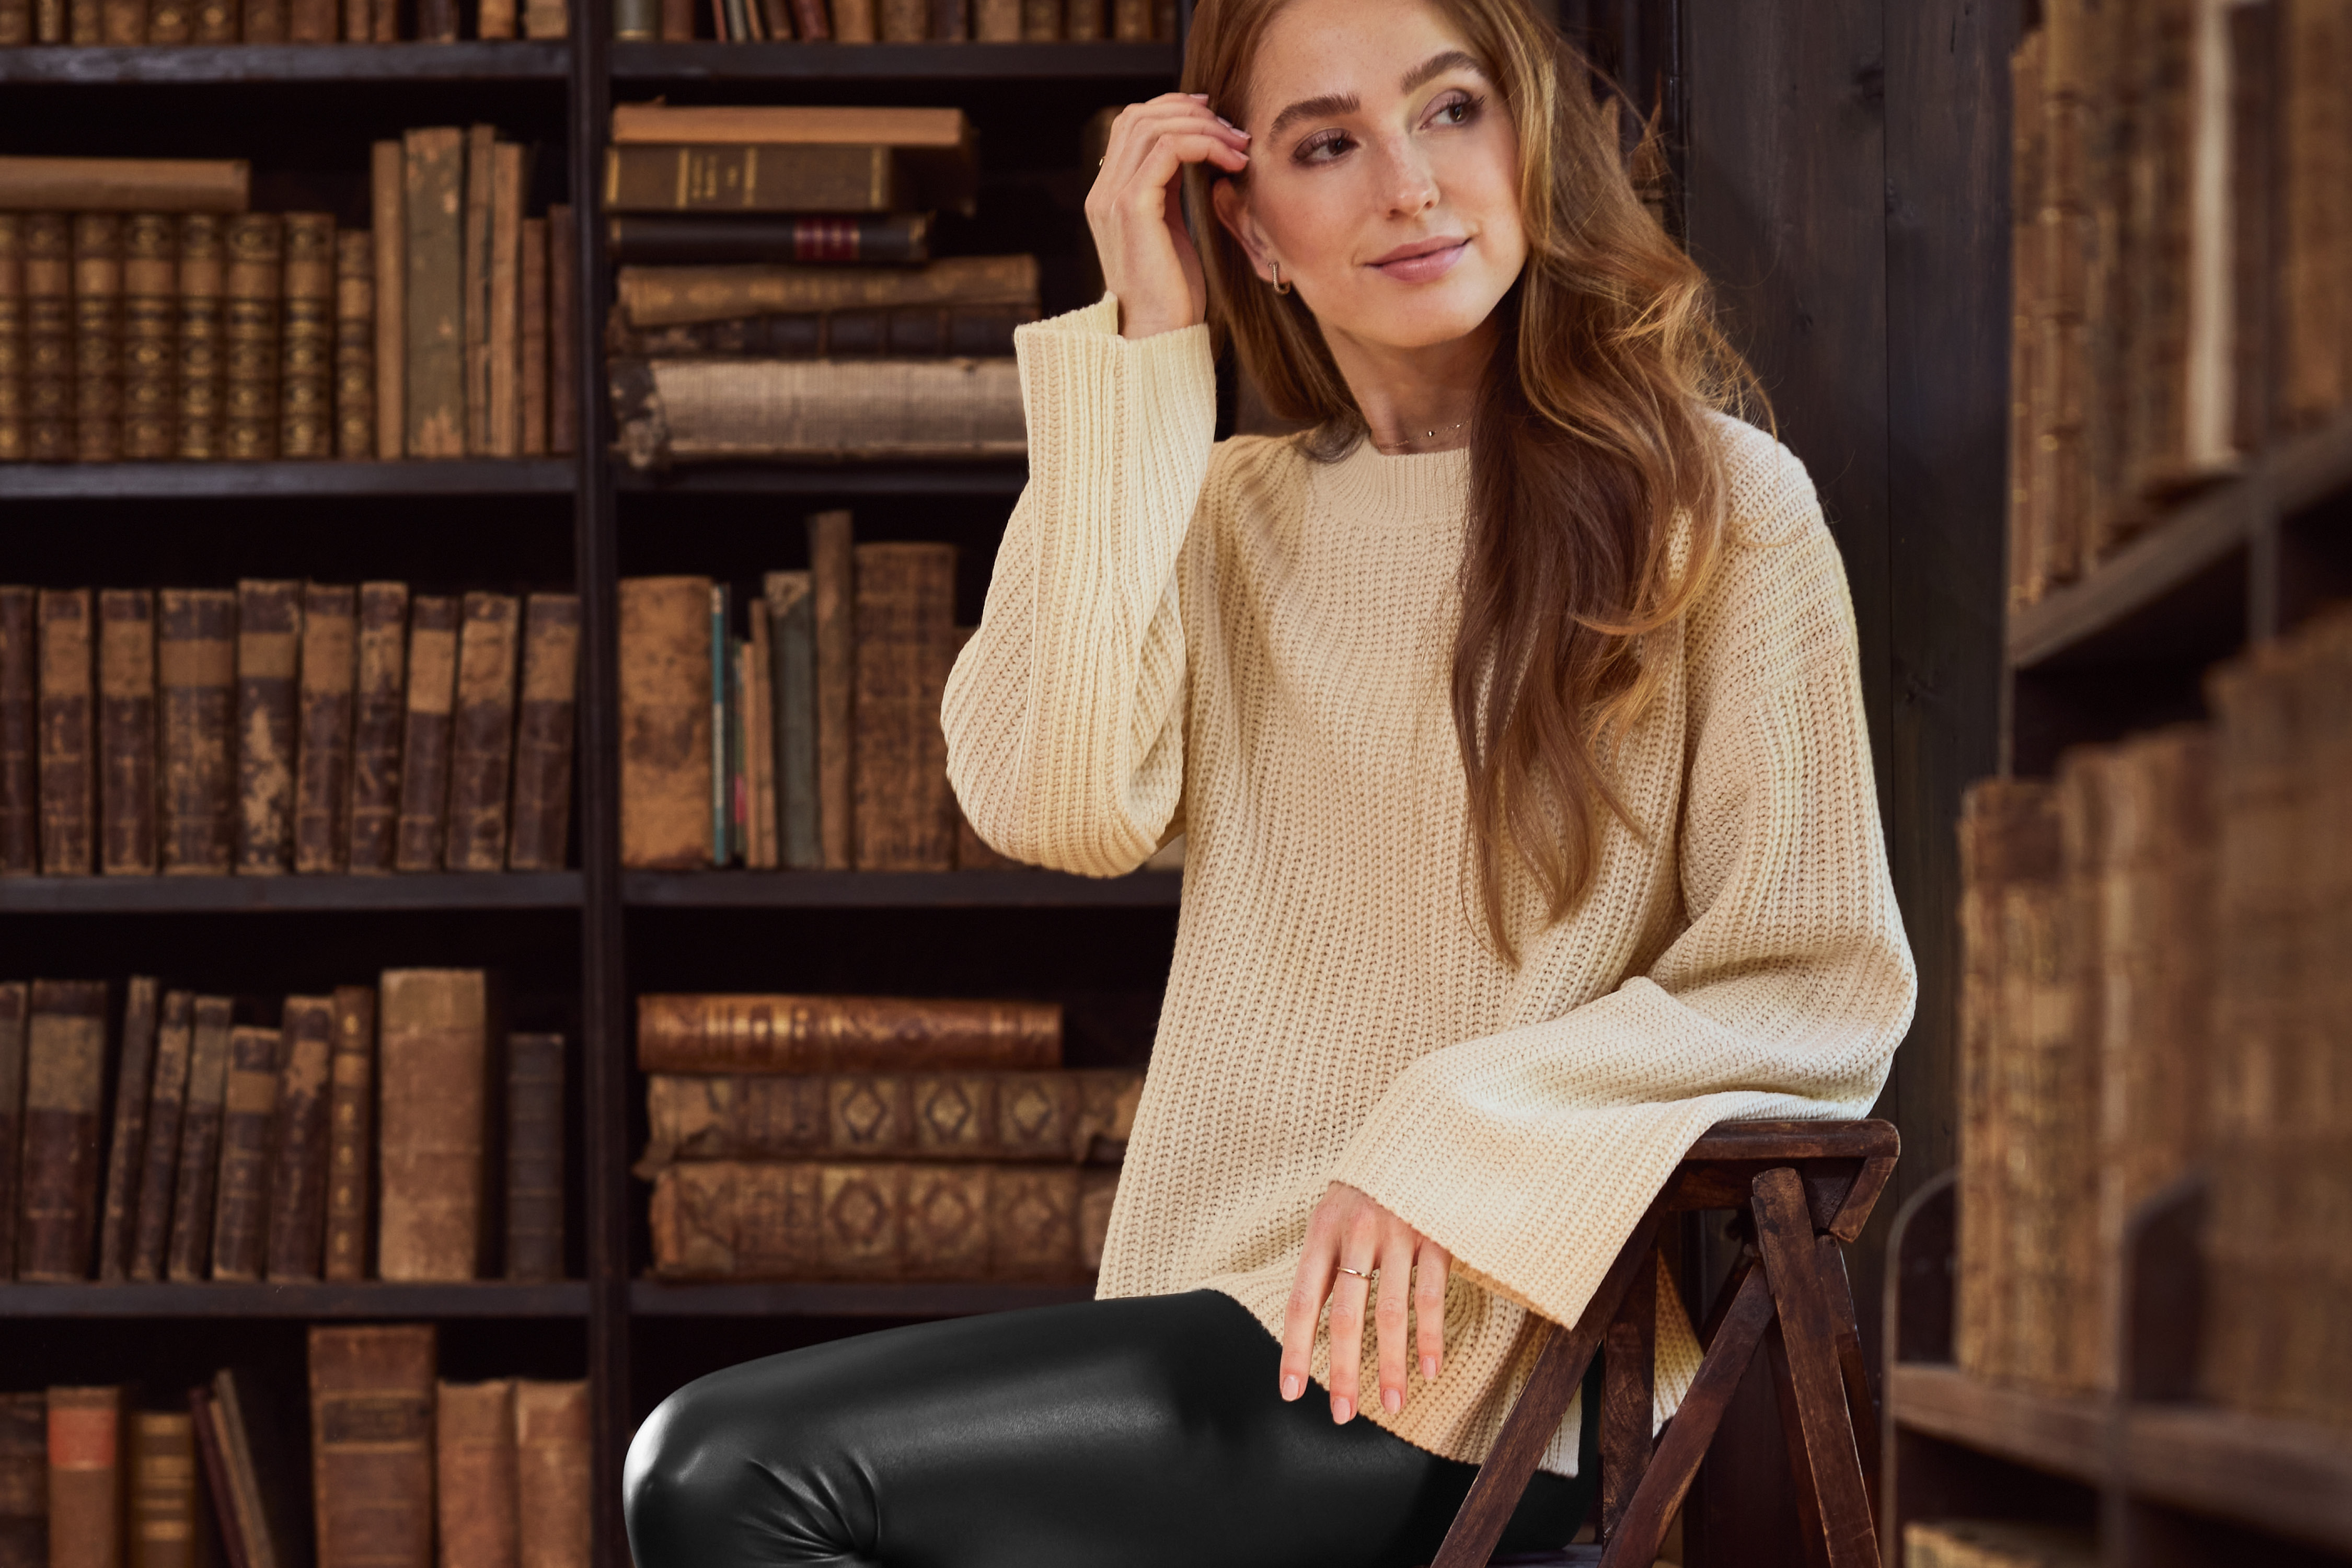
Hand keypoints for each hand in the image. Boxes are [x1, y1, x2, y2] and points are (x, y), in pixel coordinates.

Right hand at [1084, 92, 1249, 340]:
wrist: (1157, 334)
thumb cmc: (1172, 292)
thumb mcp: (1170, 229)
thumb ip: (1171, 190)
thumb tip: (1194, 153)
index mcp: (1109, 194)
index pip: (1131, 124)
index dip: (1173, 109)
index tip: (1215, 117)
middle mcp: (1103, 191)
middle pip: (1139, 116)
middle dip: (1192, 112)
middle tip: (1233, 130)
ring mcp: (1113, 198)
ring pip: (1153, 127)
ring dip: (1203, 127)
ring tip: (1238, 146)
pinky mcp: (1133, 208)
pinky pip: (1167, 150)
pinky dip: (1204, 145)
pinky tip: (1231, 162)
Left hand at [1279, 1181, 1451, 1423]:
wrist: (1417, 1133)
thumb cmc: (1367, 1187)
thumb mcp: (1333, 1213)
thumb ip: (1325, 1262)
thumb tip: (1308, 1325)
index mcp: (1322, 1231)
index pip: (1303, 1300)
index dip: (1295, 1348)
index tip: (1291, 1392)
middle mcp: (1357, 1233)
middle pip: (1347, 1314)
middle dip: (1344, 1370)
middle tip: (1342, 1415)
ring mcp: (1399, 1234)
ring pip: (1391, 1312)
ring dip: (1392, 1365)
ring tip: (1392, 1405)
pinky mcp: (1435, 1235)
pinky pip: (1430, 1294)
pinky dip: (1430, 1336)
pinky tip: (1429, 1370)